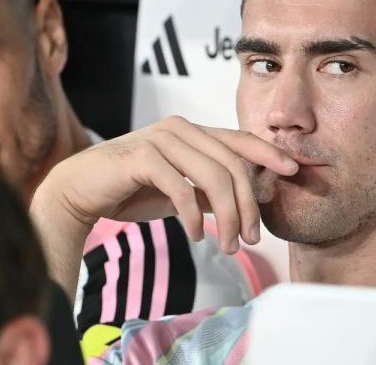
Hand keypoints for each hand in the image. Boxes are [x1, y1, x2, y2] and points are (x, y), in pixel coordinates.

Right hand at [36, 116, 297, 253]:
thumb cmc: (133, 188)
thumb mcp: (181, 190)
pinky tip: (197, 235)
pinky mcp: (141, 157)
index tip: (294, 171)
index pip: (241, 140)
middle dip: (248, 206)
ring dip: (227, 217)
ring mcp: (161, 139)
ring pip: (213, 176)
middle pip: (233, 165)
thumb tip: (248, 203)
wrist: (81, 191)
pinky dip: (194, 215)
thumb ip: (210, 190)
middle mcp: (181, 129)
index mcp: (193, 132)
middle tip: (252, 239)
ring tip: (228, 245)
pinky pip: (181, 187)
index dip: (269, 154)